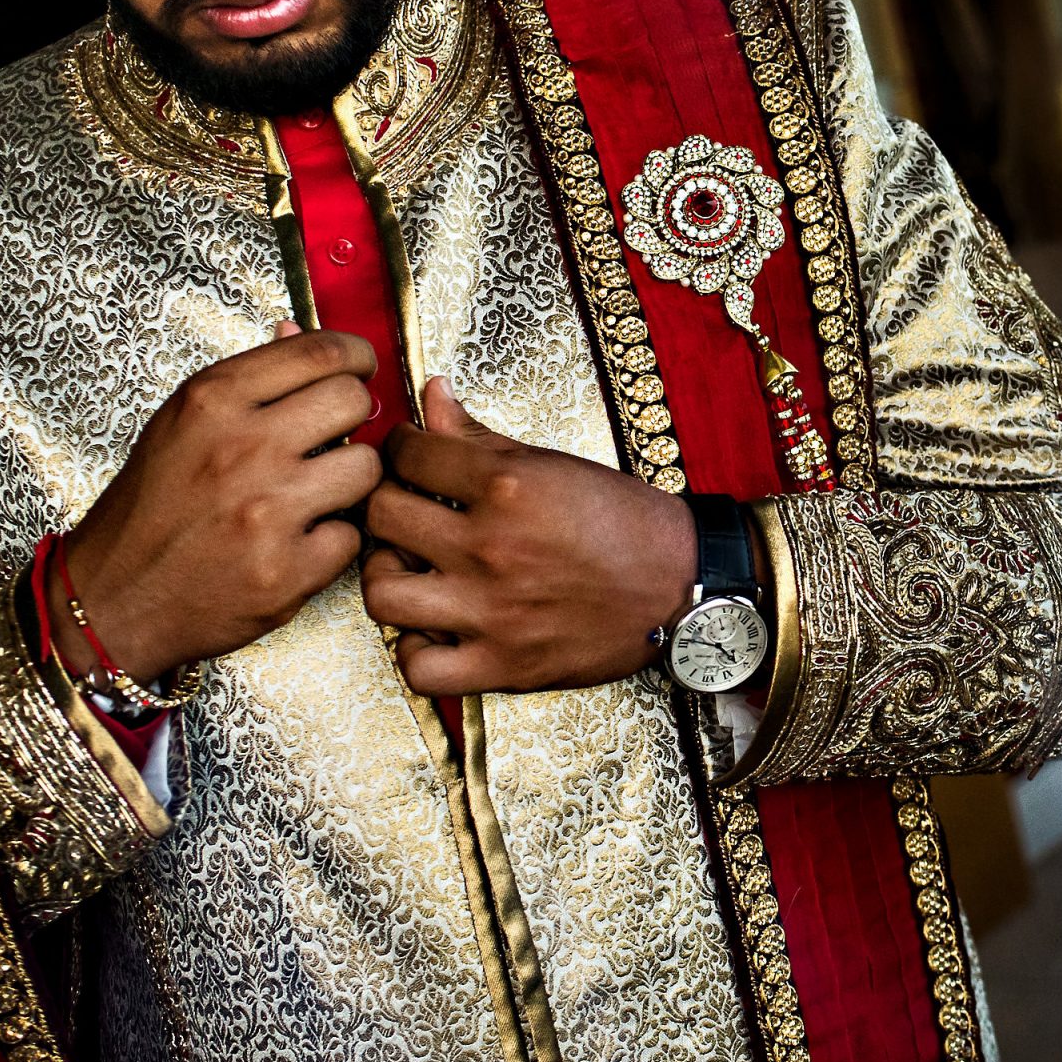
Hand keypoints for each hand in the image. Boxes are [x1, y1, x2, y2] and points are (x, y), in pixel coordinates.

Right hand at [57, 324, 381, 683]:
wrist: (110, 601)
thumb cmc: (148, 510)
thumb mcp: (179, 426)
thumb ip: (245, 381)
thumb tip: (296, 330)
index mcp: (213, 401)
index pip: (322, 351)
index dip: (355, 357)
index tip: (358, 369)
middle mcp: (242, 448)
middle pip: (354, 401)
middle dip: (353, 417)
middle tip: (335, 437)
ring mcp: (266, 511)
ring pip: (367, 468)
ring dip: (350, 482)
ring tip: (315, 493)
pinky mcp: (286, 571)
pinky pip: (352, 536)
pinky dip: (331, 543)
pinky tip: (297, 543)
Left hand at [362, 377, 695, 695]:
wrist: (681, 584)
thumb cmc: (624, 522)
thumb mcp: (554, 464)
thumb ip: (481, 434)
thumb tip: (431, 393)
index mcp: (507, 486)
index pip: (407, 453)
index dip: (400, 448)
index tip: (409, 456)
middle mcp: (491, 547)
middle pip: (381, 516)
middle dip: (385, 504)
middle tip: (403, 508)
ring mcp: (493, 610)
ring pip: (382, 593)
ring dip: (386, 576)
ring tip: (408, 569)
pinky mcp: (504, 664)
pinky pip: (418, 668)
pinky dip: (414, 651)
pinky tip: (432, 628)